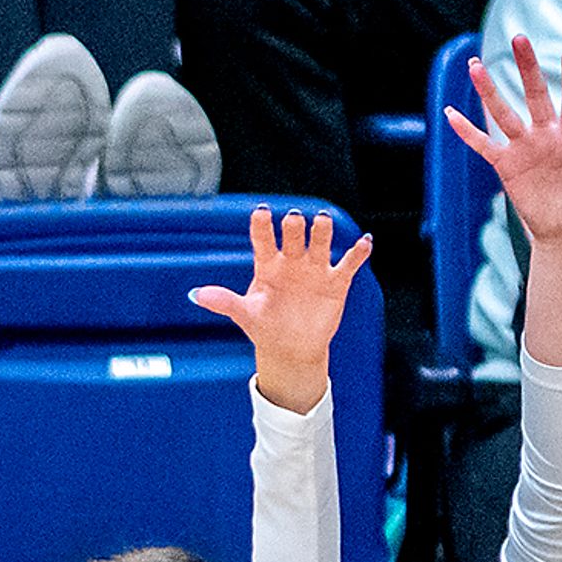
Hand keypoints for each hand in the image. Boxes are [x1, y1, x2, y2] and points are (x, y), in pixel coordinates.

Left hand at [194, 205, 373, 413]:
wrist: (291, 349)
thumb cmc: (266, 327)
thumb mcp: (245, 315)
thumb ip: (224, 302)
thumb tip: (196, 294)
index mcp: (267, 264)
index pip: (262, 239)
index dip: (261, 225)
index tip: (260, 212)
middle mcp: (291, 261)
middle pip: (293, 236)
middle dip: (293, 226)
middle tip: (293, 218)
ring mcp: (314, 269)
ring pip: (320, 243)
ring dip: (322, 232)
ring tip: (323, 221)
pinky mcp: (336, 282)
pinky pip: (348, 264)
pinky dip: (357, 254)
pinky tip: (364, 242)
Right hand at [449, 35, 561, 248]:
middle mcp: (547, 136)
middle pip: (536, 95)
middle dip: (528, 68)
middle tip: (520, 38)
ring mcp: (524, 147)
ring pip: (505, 112)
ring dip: (489, 91)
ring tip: (475, 66)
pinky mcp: (506, 164)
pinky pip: (483, 144)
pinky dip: (467, 131)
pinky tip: (450, 113)